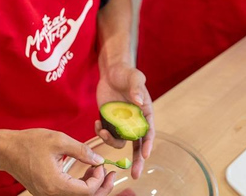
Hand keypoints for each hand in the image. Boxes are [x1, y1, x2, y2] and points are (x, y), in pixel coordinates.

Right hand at [0, 128, 115, 195]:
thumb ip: (82, 151)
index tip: (102, 164)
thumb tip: (99, 160)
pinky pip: (68, 194)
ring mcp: (48, 195)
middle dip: (100, 188)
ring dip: (91, 187)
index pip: (87, 192)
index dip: (99, 179)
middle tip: (111, 174)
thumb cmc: (29, 143)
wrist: (6, 150)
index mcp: (55, 185)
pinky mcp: (46, 192)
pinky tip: (85, 173)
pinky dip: (80, 186)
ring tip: (98, 171)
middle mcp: (51, 195)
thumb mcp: (59, 141)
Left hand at [95, 63, 154, 178]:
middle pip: (138, 145)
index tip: (146, 155)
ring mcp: (121, 123)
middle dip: (137, 160)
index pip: (149, 133)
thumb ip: (137, 88)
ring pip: (119, 142)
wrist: (111, 71)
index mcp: (145, 114)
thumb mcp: (134, 77)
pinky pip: (106, 134)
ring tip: (101, 130)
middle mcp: (134, 122)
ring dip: (110, 141)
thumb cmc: (126, 73)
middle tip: (135, 174)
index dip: (148, 145)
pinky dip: (100, 133)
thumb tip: (138, 102)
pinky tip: (96, 123)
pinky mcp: (109, 122)